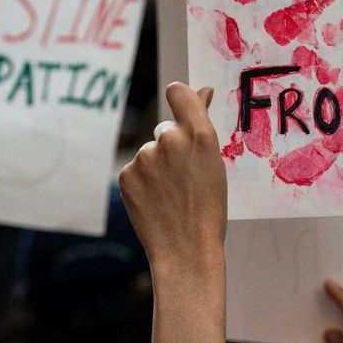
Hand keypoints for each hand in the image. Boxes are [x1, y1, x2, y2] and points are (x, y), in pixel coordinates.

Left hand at [119, 83, 226, 342]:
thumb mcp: (215, 165)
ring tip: (172, 195)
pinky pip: (135, 169)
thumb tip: (201, 91)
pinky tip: (156, 202)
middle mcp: (170, 140)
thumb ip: (202, 126)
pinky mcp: (126, 175)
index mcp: (200, 135)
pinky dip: (143, 182)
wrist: (186, 251)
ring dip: (157, 166)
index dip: (181, 97)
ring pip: (150, 151)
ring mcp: (145, 157)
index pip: (179, 92)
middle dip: (172, 145)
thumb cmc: (209, 210)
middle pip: (165, 127)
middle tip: (185, 177)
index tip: (184, 106)